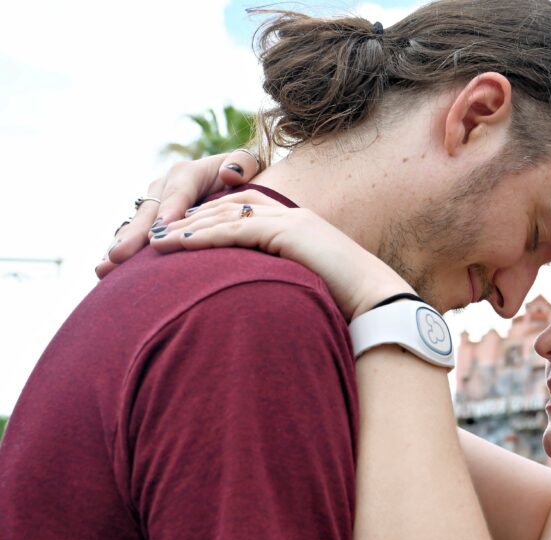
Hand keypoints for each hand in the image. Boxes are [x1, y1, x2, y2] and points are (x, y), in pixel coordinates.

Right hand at [96, 149, 260, 278]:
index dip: (168, 212)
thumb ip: (242, 163)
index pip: (176, 195)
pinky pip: (135, 239)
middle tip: (119, 255)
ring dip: (121, 247)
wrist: (233, 181)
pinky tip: (111, 273)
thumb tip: (230, 174)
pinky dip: (125, 254)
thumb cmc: (243, 176)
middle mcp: (163, 188)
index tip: (160, 232)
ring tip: (107, 267)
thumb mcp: (248, 163)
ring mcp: (154, 206)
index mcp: (186, 174)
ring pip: (136, 228)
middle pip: (148, 214)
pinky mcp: (150, 222)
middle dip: (134, 236)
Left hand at [151, 194, 412, 319]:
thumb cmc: (349, 306)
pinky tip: (177, 244)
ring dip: (187, 226)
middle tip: (156, 232)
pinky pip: (236, 229)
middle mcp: (293, 215)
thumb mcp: (309, 289)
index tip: (180, 234)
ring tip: (155, 239)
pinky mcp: (288, 231)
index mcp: (299, 226)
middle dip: (191, 218)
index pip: (244, 211)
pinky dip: (203, 236)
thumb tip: (269, 303)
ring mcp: (292, 219)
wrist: (378, 303)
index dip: (210, 220)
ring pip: (227, 214)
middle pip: (229, 206)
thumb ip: (285, 284)